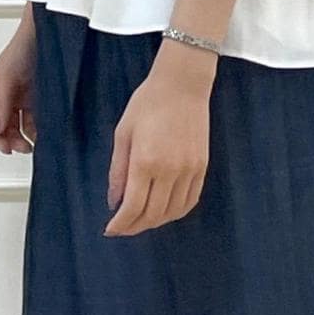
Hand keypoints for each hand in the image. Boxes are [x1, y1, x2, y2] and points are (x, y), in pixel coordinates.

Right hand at [0, 23, 37, 154]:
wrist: (46, 33)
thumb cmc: (22, 47)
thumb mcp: (6, 77)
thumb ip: (1, 105)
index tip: (8, 150)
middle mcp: (10, 97)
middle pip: (8, 128)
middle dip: (14, 141)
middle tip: (26, 149)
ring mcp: (26, 97)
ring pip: (24, 125)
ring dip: (28, 136)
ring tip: (38, 143)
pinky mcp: (42, 96)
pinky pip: (39, 117)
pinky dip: (41, 127)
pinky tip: (47, 131)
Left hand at [104, 50, 212, 234]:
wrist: (182, 85)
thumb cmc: (148, 104)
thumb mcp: (123, 134)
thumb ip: (117, 171)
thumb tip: (114, 201)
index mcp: (145, 161)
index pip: (133, 207)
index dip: (121, 224)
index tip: (111, 229)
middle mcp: (169, 170)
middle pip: (152, 214)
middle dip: (135, 226)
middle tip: (123, 228)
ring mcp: (189, 170)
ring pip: (172, 212)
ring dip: (155, 222)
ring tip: (141, 221)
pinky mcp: (202, 167)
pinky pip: (189, 200)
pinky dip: (176, 212)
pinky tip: (164, 212)